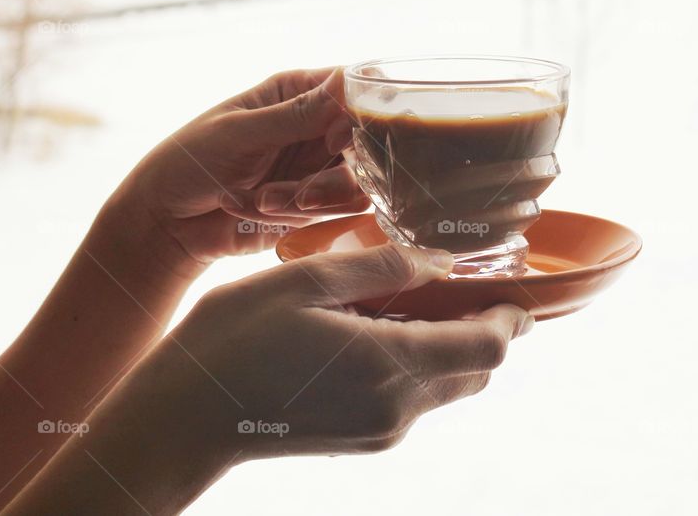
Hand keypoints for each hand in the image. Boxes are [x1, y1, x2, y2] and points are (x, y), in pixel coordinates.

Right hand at [0, 245, 532, 514]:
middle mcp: (397, 407)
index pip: (488, 349)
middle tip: (462, 285)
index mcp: (389, 364)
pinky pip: (414, 399)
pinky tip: (376, 330)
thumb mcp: (304, 281)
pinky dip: (418, 363)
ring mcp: (380, 429)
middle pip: (475, 371)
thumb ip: (382, 268)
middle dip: (482, 329)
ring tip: (411, 301)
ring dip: (448, 345)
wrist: (183, 420)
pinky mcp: (362, 437)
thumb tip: (443, 261)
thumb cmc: (234, 340)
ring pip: (447, 385)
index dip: (510, 319)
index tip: (513, 291)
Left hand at [108, 67, 368, 268]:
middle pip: (366, 142)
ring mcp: (320, 166)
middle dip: (335, 175)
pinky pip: (338, 212)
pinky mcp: (318, 204)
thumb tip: (347, 83)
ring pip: (356, 183)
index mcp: (298, 91)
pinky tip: (261, 212)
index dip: (360, 114)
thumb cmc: (190, 161)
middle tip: (302, 194)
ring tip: (263, 202)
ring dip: (313, 198)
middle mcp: (317, 126)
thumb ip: (296, 115)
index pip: (355, 87)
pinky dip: (302, 216)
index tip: (335, 141)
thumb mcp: (239, 133)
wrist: (167, 223)